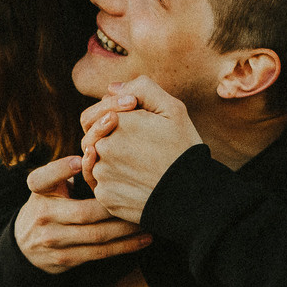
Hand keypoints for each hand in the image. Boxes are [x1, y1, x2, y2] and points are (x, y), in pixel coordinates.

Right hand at [11, 157, 152, 275]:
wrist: (26, 244)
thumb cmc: (49, 203)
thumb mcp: (49, 183)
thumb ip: (67, 169)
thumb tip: (95, 147)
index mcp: (39, 191)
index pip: (43, 178)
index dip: (61, 168)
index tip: (79, 160)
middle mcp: (42, 216)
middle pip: (85, 212)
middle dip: (116, 207)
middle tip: (144, 199)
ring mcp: (52, 240)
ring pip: (97, 236)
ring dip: (126, 230)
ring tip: (149, 220)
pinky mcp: (63, 260)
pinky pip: (99, 254)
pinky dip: (124, 246)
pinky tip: (143, 239)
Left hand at [79, 78, 202, 223]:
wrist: (191, 196)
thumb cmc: (184, 149)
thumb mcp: (172, 109)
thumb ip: (142, 89)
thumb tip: (111, 89)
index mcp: (117, 122)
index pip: (97, 114)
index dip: (115, 119)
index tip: (138, 128)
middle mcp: (103, 147)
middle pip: (94, 138)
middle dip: (110, 140)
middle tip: (138, 148)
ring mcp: (102, 174)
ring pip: (97, 162)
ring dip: (111, 162)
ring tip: (139, 166)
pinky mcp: (105, 197)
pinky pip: (102, 185)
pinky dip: (114, 183)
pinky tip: (136, 182)